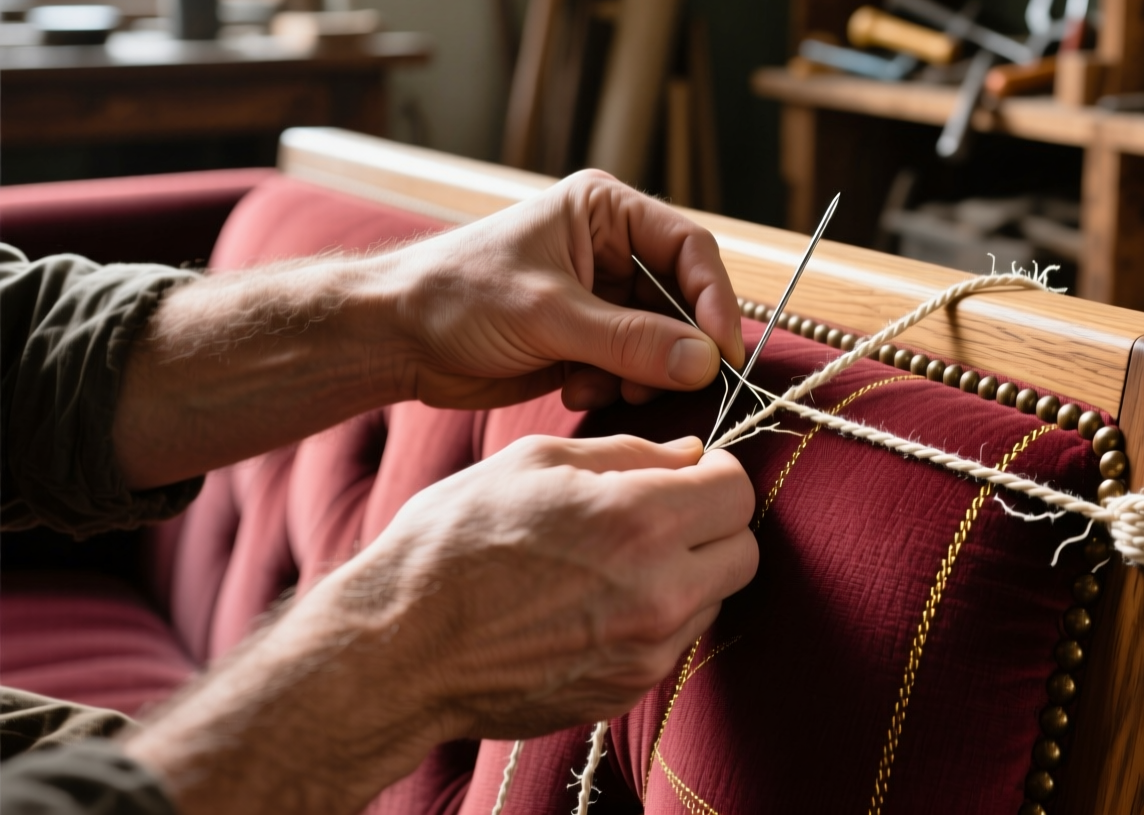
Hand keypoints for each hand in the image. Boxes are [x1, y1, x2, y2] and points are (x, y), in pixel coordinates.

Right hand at [361, 433, 757, 735]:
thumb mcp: (534, 463)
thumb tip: (688, 454)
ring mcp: (647, 650)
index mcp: (638, 521)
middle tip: (665, 512)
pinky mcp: (627, 690)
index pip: (736, 489)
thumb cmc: (454, 544)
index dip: (715, 471)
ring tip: (620, 559)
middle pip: (743, 549)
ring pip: (713, 598)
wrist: (399, 649)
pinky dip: (654, 617)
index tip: (688, 471)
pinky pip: (673, 642)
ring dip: (687, 572)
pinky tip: (597, 601)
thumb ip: (627, 454)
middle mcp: (659, 592)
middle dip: (713, 524)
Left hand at [386, 169, 744, 410]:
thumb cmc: (456, 297)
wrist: (394, 338)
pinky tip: (573, 387)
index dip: (714, 301)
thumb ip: (631, 339)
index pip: (691, 249)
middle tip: (666, 384)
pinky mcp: (586, 338)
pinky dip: (614, 384)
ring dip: (641, 372)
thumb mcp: (549, 314)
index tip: (724, 354)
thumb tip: (705, 361)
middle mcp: (611, 248)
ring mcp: (600, 296)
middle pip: (683, 299)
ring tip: (600, 383)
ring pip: (662, 341)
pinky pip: (632, 366)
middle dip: (675, 347)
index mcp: (606, 212)